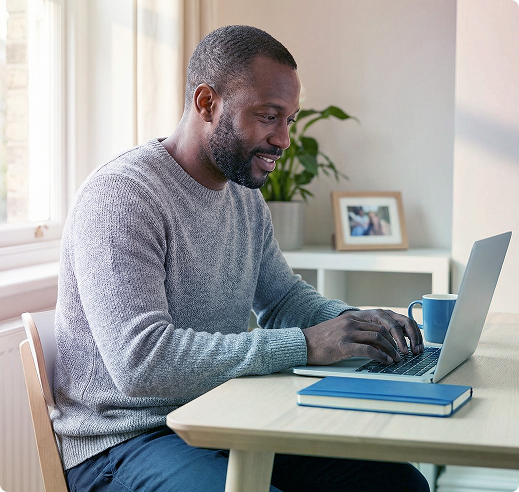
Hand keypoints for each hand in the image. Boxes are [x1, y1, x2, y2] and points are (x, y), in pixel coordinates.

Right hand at [302, 309, 423, 365]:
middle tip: (403, 352)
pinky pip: (368, 350)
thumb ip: (356, 330)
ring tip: (396, 358)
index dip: (393, 332)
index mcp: (352, 317)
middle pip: (382, 329)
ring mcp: (347, 333)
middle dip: (396, 341)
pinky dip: (381, 356)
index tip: (401, 341)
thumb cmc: (321, 340)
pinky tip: (386, 362)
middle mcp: (351, 322)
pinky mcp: (344, 346)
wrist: (303, 344)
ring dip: (391, 350)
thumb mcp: (339, 329)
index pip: (379, 321)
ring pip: (378, 338)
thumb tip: (376, 341)